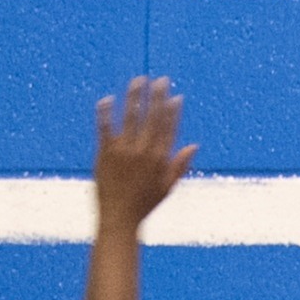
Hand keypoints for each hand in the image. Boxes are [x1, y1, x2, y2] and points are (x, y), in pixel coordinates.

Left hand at [90, 76, 190, 233]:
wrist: (118, 219)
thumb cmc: (144, 205)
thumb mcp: (167, 187)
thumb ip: (180, 165)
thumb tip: (194, 145)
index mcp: (160, 159)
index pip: (169, 128)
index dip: (172, 111)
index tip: (175, 95)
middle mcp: (144, 152)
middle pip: (152, 118)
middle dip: (157, 97)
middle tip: (160, 80)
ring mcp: (124, 152)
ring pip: (131, 118)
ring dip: (135, 97)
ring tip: (138, 81)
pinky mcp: (105, 154)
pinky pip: (105, 128)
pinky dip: (105, 113)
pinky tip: (106, 99)